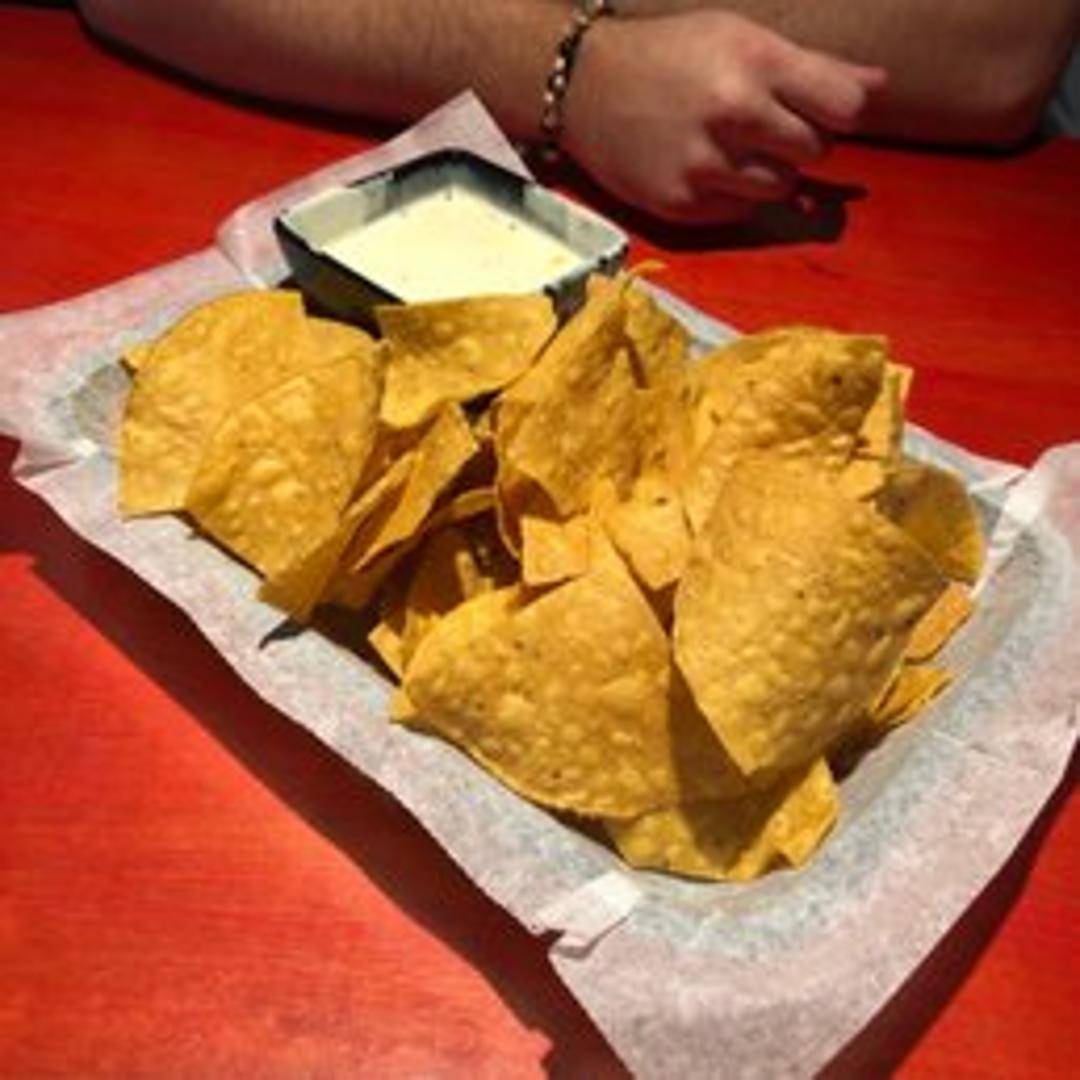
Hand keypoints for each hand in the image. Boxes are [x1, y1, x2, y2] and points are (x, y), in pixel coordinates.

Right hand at [563, 11, 885, 223]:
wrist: (584, 89)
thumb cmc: (671, 56)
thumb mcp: (740, 39)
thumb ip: (814, 68)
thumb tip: (881, 86)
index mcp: (752, 62)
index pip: (843, 107)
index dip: (836, 109)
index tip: (814, 106)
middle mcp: (731, 114)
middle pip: (816, 151)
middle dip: (798, 140)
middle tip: (758, 123)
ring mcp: (703, 165)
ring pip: (781, 189)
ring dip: (769, 173)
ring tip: (730, 148)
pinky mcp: (681, 204)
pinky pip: (741, 212)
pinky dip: (734, 195)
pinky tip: (703, 169)